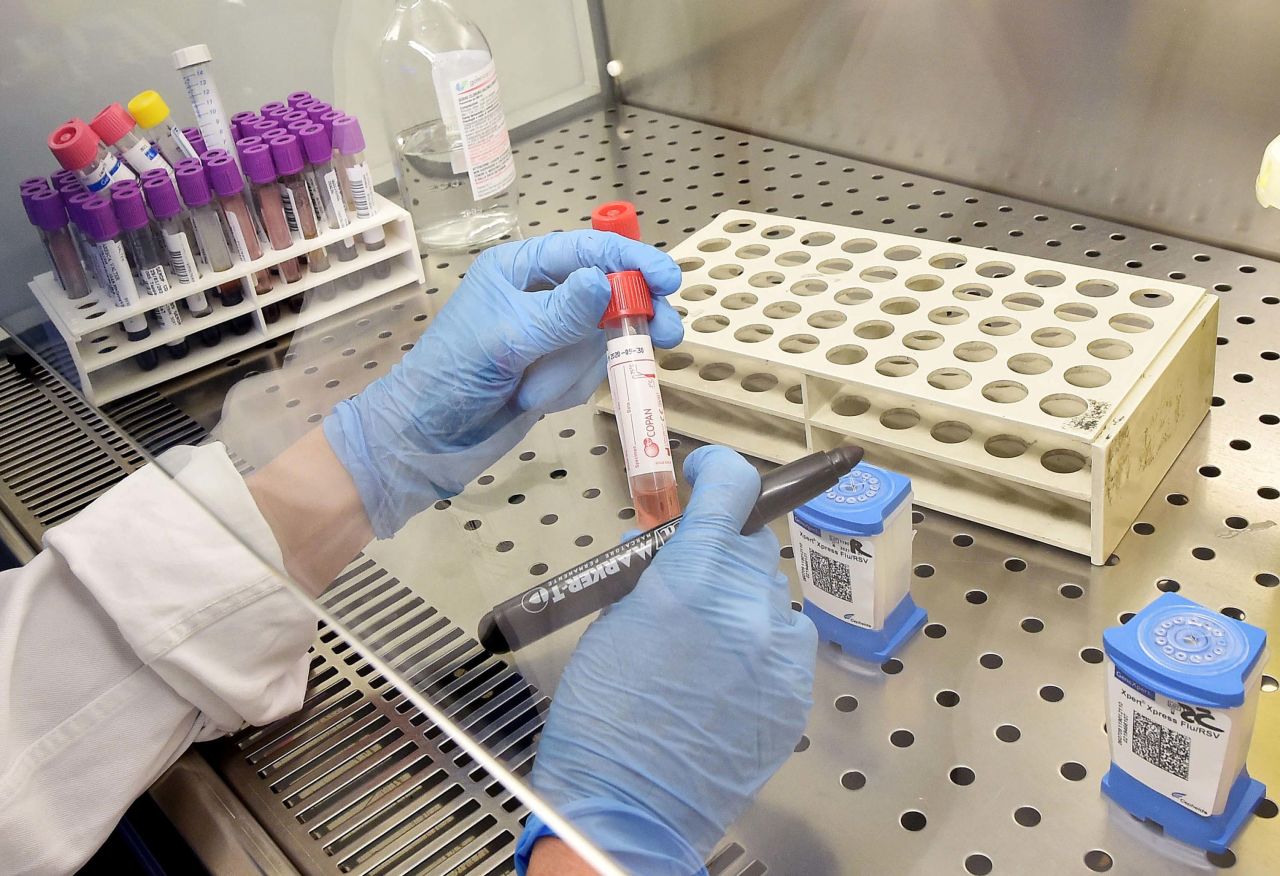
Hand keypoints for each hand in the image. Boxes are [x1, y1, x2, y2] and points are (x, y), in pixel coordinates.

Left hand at [323, 231, 681, 537]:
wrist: (425, 441)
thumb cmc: (452, 378)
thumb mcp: (508, 339)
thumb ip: (562, 313)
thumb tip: (606, 281)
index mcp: (519, 269)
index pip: (589, 250)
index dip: (632, 261)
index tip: (669, 280)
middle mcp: (539, 295)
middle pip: (608, 293)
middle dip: (631, 316)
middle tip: (667, 335)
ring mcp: (550, 336)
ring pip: (602, 340)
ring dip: (576, 370)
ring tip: (535, 390)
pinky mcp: (554, 372)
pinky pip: (589, 373)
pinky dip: (569, 389)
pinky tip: (536, 401)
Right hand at [518, 447, 818, 874]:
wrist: (628, 808)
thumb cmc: (602, 718)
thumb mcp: (611, 621)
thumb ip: (653, 573)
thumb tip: (672, 545)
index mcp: (693, 579)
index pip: (734, 489)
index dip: (721, 471)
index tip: (708, 472)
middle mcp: (749, 608)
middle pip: (752, 545)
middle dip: (721, 551)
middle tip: (687, 578)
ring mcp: (780, 655)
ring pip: (770, 598)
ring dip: (741, 604)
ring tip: (700, 645)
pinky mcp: (795, 694)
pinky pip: (782, 647)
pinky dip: (757, 650)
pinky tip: (721, 680)